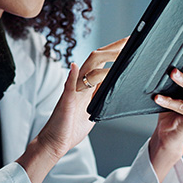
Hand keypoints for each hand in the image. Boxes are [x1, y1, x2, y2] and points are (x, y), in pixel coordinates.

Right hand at [17, 37, 127, 182]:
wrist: (54, 142)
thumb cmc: (71, 128)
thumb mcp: (92, 110)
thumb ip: (100, 97)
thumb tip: (114, 88)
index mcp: (86, 86)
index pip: (101, 63)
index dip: (114, 52)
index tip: (128, 44)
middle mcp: (79, 85)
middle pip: (95, 59)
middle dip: (113, 48)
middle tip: (129, 40)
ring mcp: (72, 92)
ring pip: (86, 69)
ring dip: (102, 58)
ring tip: (118, 51)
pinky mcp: (65, 102)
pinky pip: (68, 87)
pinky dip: (72, 76)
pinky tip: (75, 66)